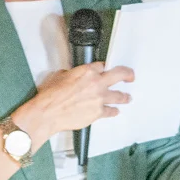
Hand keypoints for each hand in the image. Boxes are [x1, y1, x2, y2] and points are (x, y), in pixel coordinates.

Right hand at [20, 62, 134, 135]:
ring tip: (128, 97)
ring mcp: (100, 99)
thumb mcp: (59, 76)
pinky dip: (113, 111)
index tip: (105, 69)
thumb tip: (74, 77)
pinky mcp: (99, 113)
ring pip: (119, 96)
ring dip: (124, 97)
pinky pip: (111, 111)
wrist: (48, 113)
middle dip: (128, 75)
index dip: (103, 68)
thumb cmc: (51, 95)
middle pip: (120, 75)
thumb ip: (72, 74)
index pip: (102, 65)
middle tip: (131, 77)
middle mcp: (97, 83)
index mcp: (87, 71)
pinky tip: (115, 111)